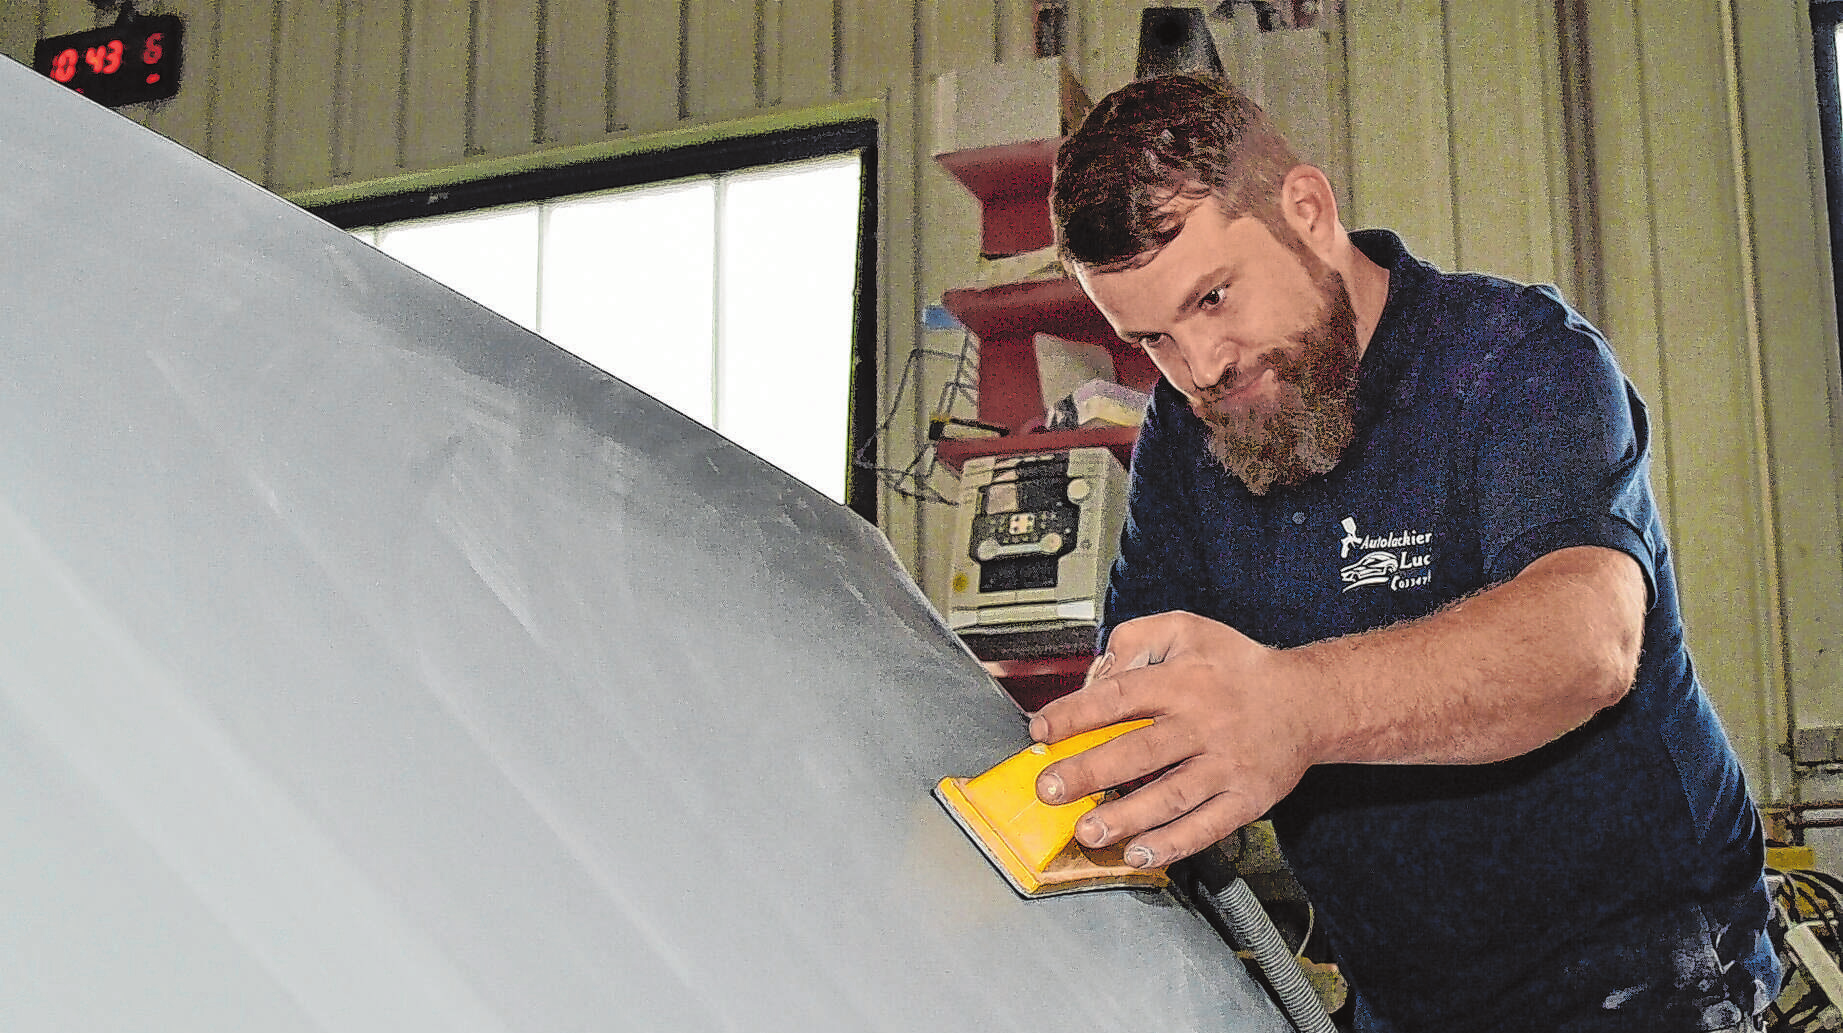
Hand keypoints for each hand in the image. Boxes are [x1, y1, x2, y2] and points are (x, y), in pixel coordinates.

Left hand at [1029, 611, 1321, 868]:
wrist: (1307, 701)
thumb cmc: (1237, 666)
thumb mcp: (1186, 629)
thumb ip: (1135, 640)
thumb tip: (1096, 675)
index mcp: (1184, 681)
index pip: (1120, 696)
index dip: (1076, 714)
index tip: (1042, 730)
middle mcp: (1204, 724)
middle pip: (1139, 751)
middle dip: (1089, 773)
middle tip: (1050, 789)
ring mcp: (1226, 766)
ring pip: (1171, 796)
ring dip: (1126, 817)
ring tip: (1087, 831)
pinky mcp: (1246, 799)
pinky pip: (1206, 827)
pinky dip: (1172, 845)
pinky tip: (1140, 853)